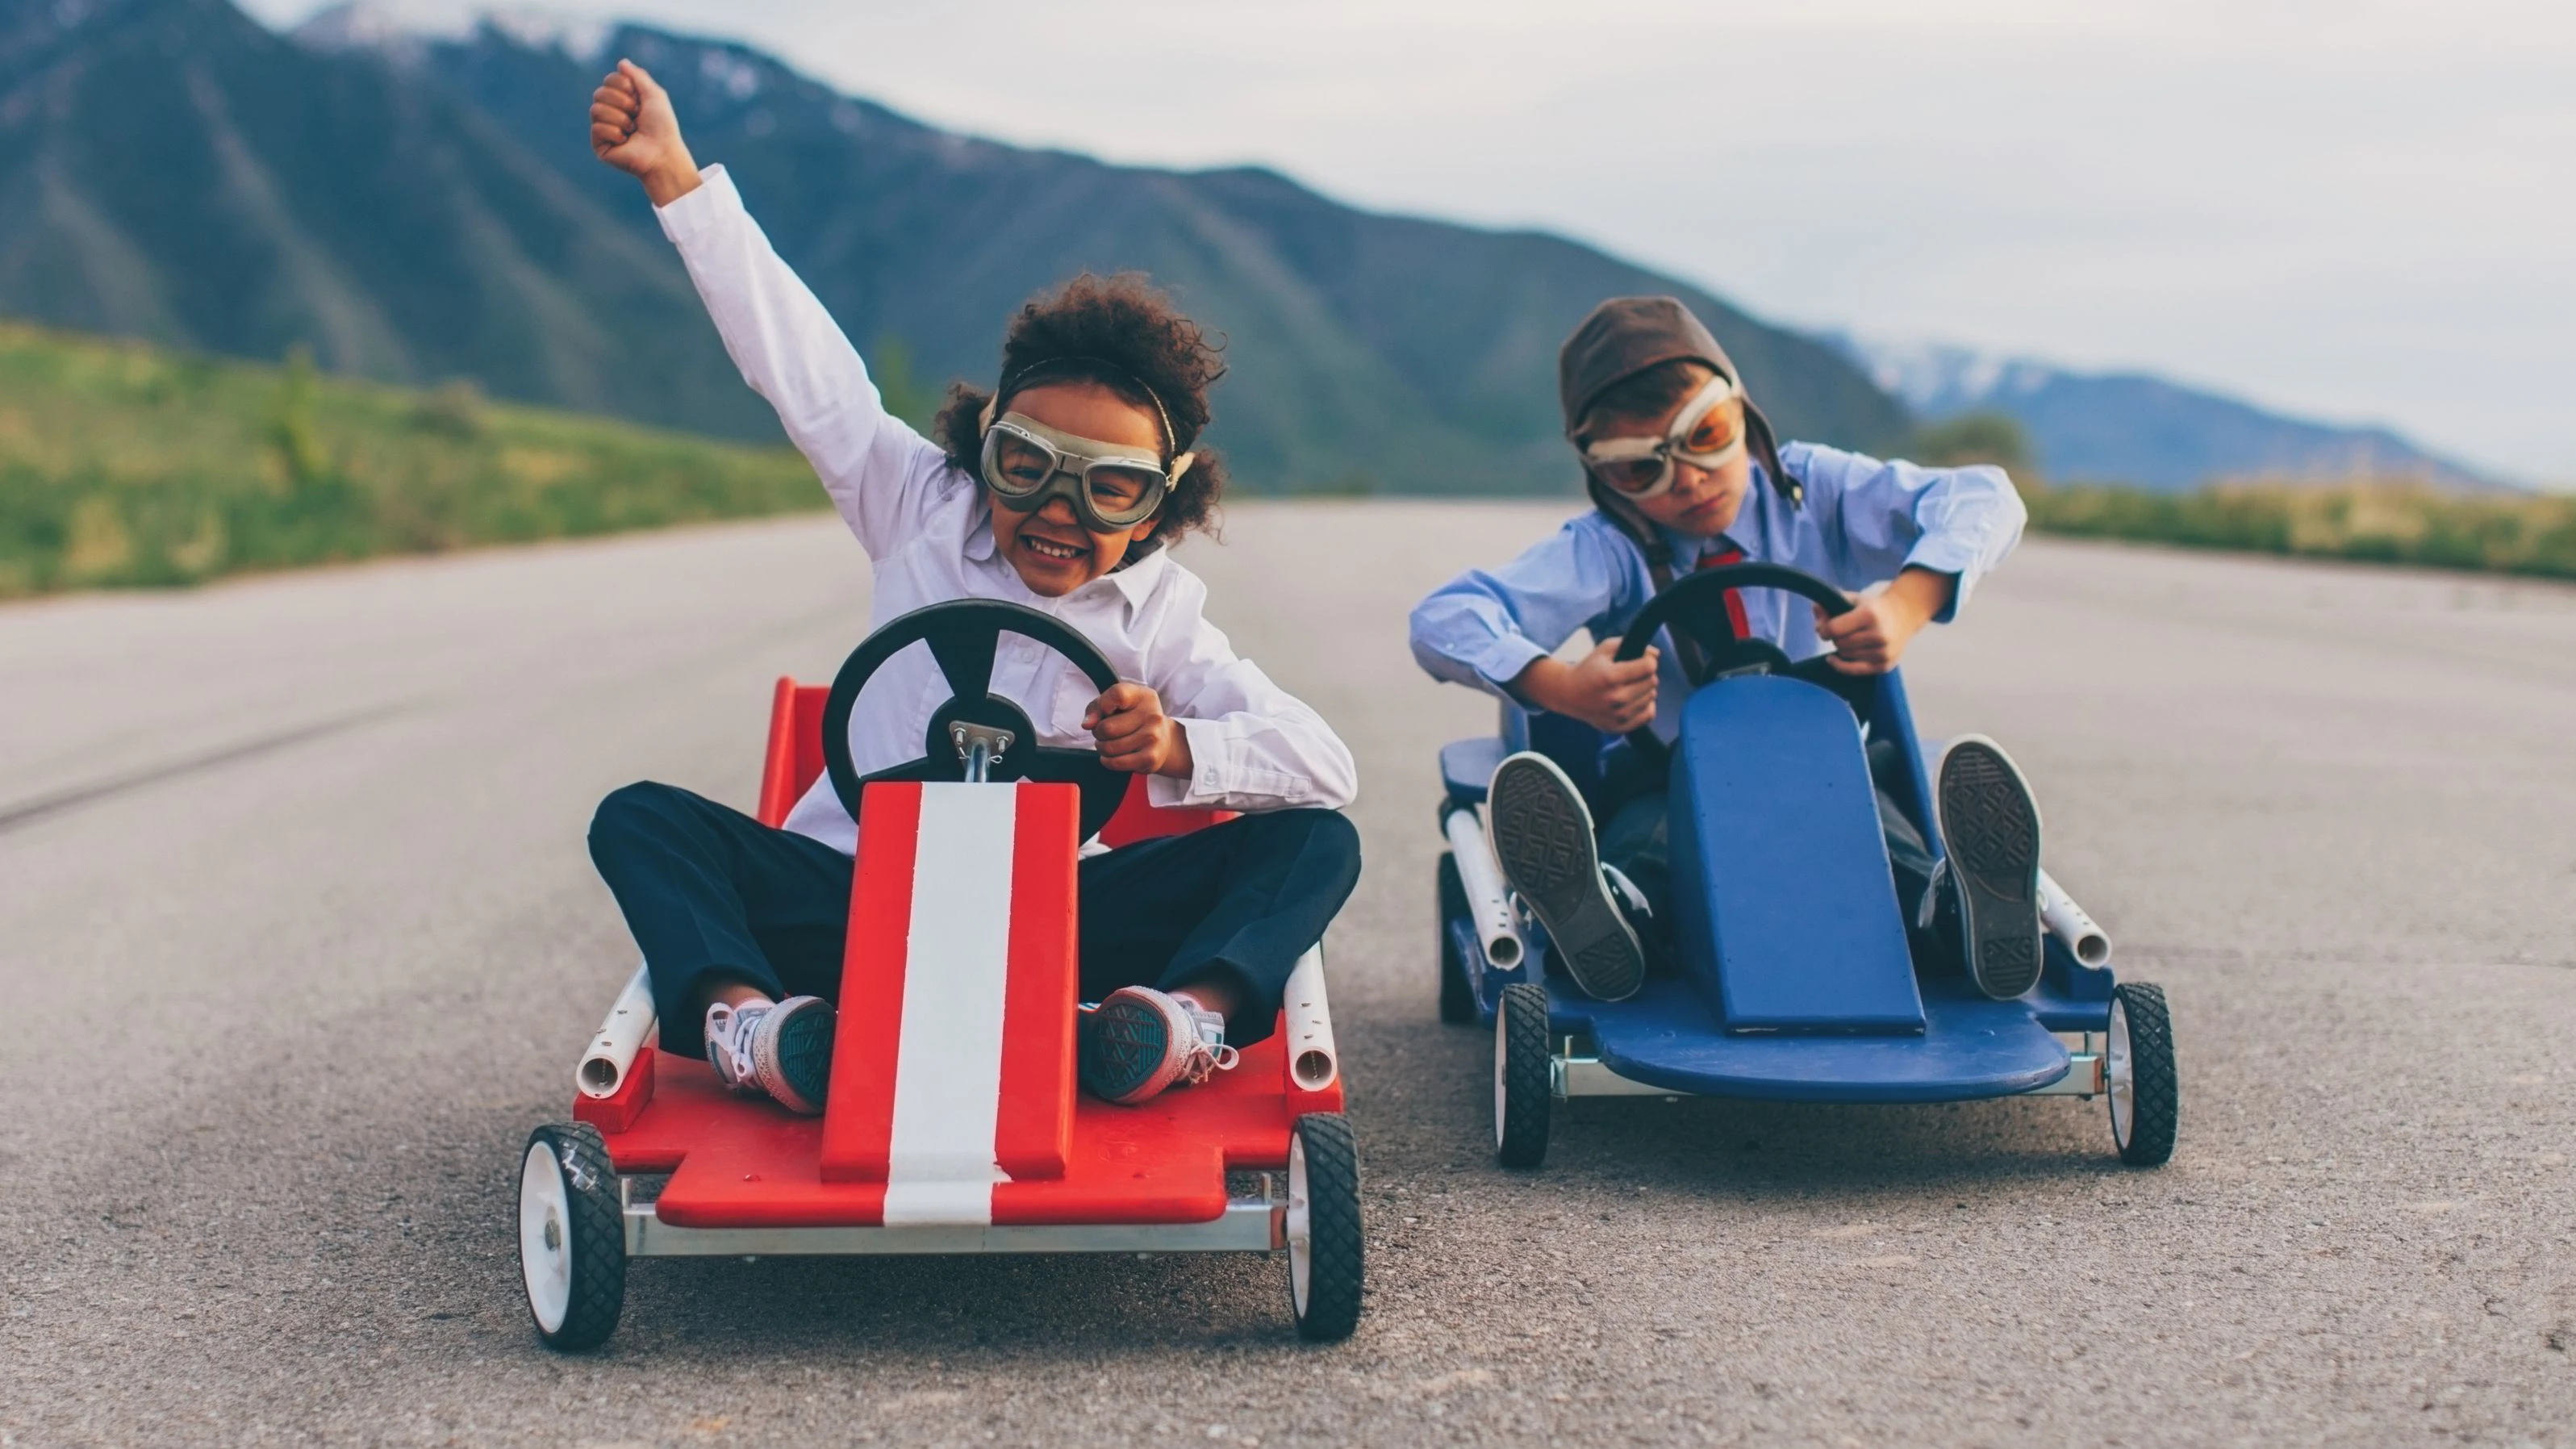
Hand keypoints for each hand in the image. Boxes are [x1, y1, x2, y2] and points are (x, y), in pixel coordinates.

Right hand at [591, 60, 700, 204]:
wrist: (662, 153)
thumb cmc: (662, 126)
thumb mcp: (654, 95)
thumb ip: (638, 76)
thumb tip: (622, 62)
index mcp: (623, 100)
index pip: (609, 80)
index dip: (623, 85)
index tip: (638, 98)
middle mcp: (612, 112)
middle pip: (599, 93)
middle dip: (621, 102)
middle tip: (636, 114)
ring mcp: (604, 128)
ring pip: (595, 109)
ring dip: (619, 118)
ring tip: (632, 130)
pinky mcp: (599, 144)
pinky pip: (596, 127)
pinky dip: (614, 132)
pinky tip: (624, 141)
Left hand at [1084, 683, 1194, 777]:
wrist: (1163, 739)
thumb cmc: (1132, 717)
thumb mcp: (1117, 704)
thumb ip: (1097, 707)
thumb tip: (1087, 724)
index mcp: (1144, 696)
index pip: (1117, 695)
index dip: (1103, 705)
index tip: (1105, 711)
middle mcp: (1152, 715)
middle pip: (1107, 727)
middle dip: (1098, 732)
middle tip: (1103, 732)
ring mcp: (1153, 737)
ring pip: (1110, 747)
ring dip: (1102, 748)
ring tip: (1108, 743)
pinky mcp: (1151, 758)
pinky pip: (1117, 763)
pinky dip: (1108, 761)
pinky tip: (1111, 756)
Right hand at [1516, 637, 1660, 733]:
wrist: (1568, 694)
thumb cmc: (1588, 669)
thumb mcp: (1604, 650)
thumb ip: (1630, 644)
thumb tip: (1656, 654)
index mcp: (1611, 677)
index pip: (1649, 667)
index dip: (1648, 660)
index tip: (1641, 660)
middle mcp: (1616, 698)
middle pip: (1652, 682)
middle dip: (1645, 674)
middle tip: (1632, 674)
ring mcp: (1618, 715)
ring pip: (1651, 697)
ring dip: (1644, 690)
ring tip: (1630, 686)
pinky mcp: (1619, 727)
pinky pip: (1648, 715)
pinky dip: (1645, 706)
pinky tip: (1635, 700)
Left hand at [1813, 567, 1952, 673]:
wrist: (1904, 615)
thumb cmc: (1873, 607)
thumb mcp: (1854, 599)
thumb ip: (1831, 602)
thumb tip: (1815, 609)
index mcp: (1870, 614)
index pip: (1834, 629)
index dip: (1824, 629)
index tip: (1824, 628)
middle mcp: (1879, 634)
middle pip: (1839, 643)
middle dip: (1835, 638)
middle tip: (1842, 631)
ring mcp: (1884, 652)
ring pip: (1845, 655)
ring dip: (1842, 648)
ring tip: (1851, 638)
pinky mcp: (1885, 665)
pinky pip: (1854, 670)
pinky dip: (1841, 665)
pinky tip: (1833, 659)